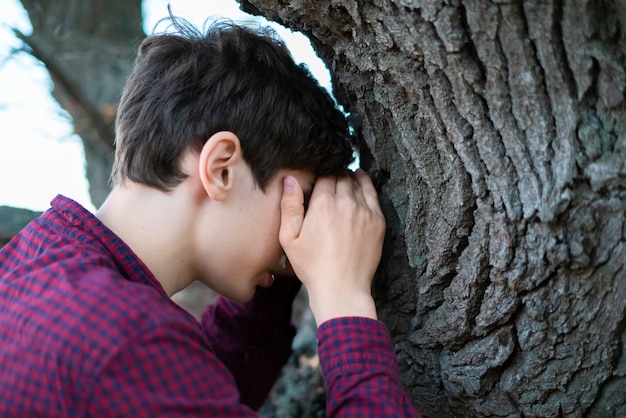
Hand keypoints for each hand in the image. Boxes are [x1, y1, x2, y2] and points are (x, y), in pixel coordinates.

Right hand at [279, 169, 385, 324]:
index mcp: (322, 204)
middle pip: (341, 176)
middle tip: (329, 181)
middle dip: (334, 176)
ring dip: (349, 179)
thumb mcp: (289, 239)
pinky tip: (360, 181)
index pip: (323, 175)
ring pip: (357, 183)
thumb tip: (291, 179)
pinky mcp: (378, 221)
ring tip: (344, 179)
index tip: (317, 181)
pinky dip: (365, 184)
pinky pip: (372, 194)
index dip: (319, 176)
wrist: (342, 288)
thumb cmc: (312, 266)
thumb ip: (290, 206)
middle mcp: (346, 202)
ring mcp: (365, 211)